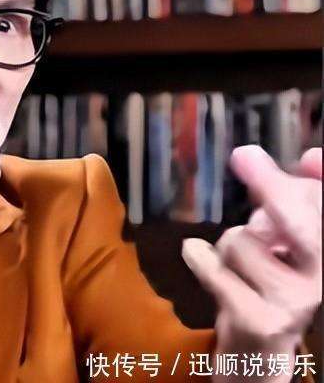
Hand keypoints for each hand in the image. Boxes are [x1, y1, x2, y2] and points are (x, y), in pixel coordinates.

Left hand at [182, 146, 321, 374]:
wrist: (258, 353)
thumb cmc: (269, 284)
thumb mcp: (285, 240)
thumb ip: (293, 201)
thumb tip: (314, 157)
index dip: (319, 183)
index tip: (311, 157)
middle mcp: (322, 279)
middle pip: (300, 222)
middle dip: (273, 190)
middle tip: (245, 157)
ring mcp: (295, 302)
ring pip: (241, 240)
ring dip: (226, 244)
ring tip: (236, 263)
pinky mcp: (261, 320)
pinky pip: (214, 268)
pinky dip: (200, 259)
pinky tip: (203, 263)